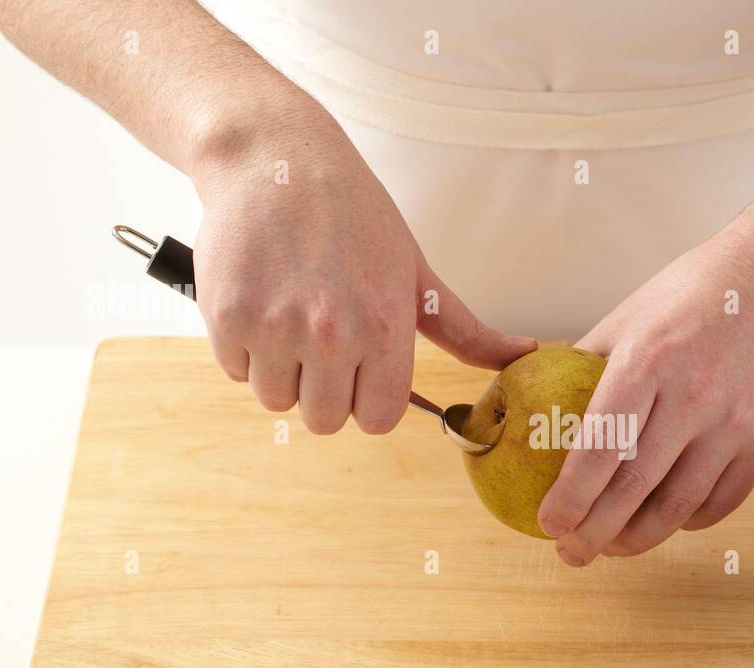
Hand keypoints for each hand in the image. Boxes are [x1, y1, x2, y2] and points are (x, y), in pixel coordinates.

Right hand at [190, 107, 535, 433]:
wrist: (274, 161)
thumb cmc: (353, 215)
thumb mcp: (418, 273)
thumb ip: (467, 330)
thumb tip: (526, 354)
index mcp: (385, 330)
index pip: (378, 420)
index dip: (369, 400)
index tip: (362, 372)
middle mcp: (332, 336)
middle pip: (326, 420)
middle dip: (325, 390)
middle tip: (323, 339)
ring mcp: (275, 329)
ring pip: (277, 400)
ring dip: (282, 371)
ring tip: (290, 316)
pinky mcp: (227, 319)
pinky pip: (236, 373)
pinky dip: (244, 348)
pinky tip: (261, 302)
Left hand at [538, 220, 753, 564]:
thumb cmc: (695, 293)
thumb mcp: (629, 315)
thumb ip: (585, 365)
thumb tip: (538, 409)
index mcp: (647, 361)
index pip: (599, 448)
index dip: (569, 497)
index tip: (547, 523)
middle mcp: (693, 396)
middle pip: (634, 489)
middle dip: (594, 534)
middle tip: (570, 553)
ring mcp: (735, 423)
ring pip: (678, 508)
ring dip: (638, 540)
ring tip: (610, 549)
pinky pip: (720, 502)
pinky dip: (685, 523)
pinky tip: (663, 522)